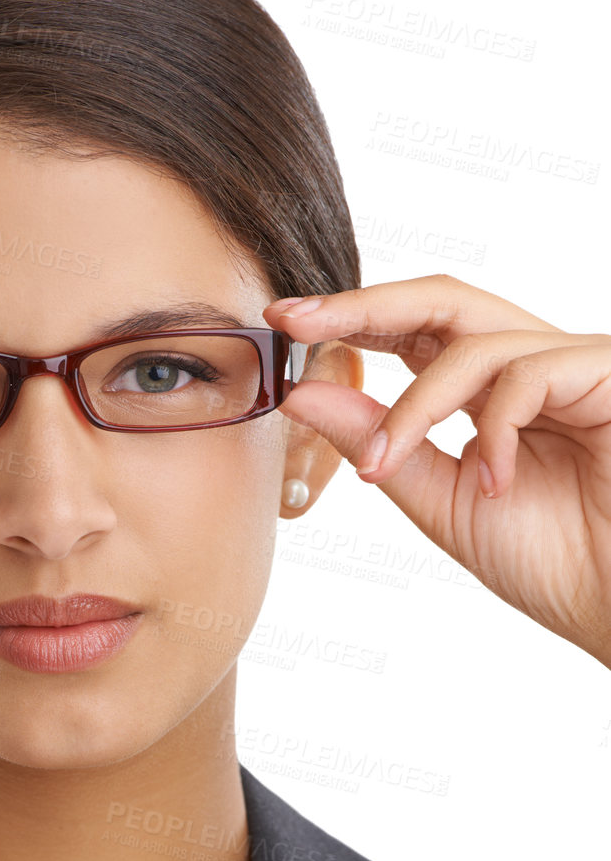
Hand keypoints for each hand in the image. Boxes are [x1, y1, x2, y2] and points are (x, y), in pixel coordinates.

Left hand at [263, 275, 610, 669]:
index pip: (414, 331)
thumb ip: (378, 444)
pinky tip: (493, 483)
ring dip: (413, 407)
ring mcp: (572, 366)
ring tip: (388, 463)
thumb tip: (303, 395)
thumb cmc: (551, 560)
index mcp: (489, 392)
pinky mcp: (606, 374)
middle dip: (362, 306)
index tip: (283, 326)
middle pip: (442, 300)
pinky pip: (528, 372)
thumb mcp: (440, 499)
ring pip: (472, 344)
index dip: (351, 319)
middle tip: (296, 322)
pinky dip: (494, 428)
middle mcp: (530, 365)